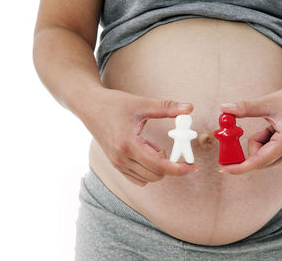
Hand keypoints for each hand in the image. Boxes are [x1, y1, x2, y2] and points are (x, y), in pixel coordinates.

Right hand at [79, 87, 197, 185]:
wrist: (89, 106)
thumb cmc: (114, 104)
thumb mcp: (142, 103)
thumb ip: (167, 107)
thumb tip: (189, 108)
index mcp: (129, 144)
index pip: (158, 165)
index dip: (178, 168)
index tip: (192, 167)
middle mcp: (121, 158)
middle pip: (155, 174)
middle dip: (170, 165)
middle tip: (173, 148)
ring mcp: (117, 164)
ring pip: (147, 178)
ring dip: (158, 167)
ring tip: (154, 146)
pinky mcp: (116, 165)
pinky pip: (138, 178)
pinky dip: (148, 170)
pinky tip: (147, 152)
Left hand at [218, 80, 281, 173]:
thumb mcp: (268, 102)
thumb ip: (245, 108)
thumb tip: (223, 108)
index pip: (259, 161)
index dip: (239, 167)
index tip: (224, 169)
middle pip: (259, 160)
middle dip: (254, 143)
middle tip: (262, 127)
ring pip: (264, 158)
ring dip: (261, 143)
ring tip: (274, 127)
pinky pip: (271, 156)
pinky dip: (267, 144)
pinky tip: (278, 131)